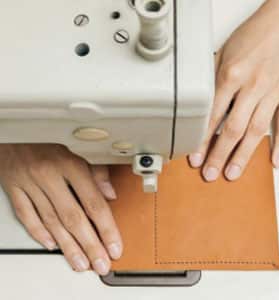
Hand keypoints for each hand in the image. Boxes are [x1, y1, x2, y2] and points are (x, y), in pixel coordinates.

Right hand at [0, 144, 121, 274]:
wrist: (15, 125)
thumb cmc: (50, 136)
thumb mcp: (78, 146)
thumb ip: (96, 170)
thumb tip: (110, 194)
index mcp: (69, 163)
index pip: (93, 202)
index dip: (106, 227)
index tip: (114, 245)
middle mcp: (49, 175)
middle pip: (73, 217)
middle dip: (89, 244)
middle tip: (100, 263)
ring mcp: (29, 183)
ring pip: (50, 221)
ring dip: (67, 245)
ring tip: (80, 263)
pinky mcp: (14, 187)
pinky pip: (26, 215)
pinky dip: (38, 232)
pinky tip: (52, 246)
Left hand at [189, 0, 278, 180]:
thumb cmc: (251, 36)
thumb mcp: (221, 54)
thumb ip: (211, 83)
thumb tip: (200, 108)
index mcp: (232, 75)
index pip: (212, 117)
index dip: (202, 140)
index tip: (195, 157)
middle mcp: (253, 85)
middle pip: (233, 128)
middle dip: (220, 154)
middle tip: (210, 173)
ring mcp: (274, 92)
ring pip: (257, 131)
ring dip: (244, 155)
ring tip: (233, 173)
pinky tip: (274, 162)